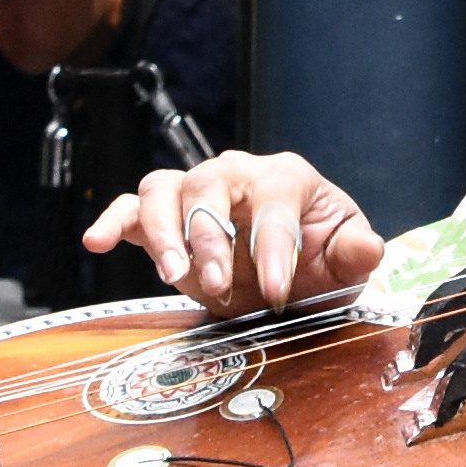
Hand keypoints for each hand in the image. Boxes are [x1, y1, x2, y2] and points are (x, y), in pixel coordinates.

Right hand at [77, 150, 382, 314]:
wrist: (289, 271)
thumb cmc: (318, 257)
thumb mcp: (345, 259)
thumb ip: (355, 252)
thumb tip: (369, 248)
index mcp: (285, 179)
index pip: (274, 203)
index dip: (274, 248)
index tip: (277, 291)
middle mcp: (235, 174)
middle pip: (209, 186)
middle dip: (213, 237)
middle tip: (221, 284)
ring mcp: (194, 194)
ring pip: (165, 190)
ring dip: (166, 233)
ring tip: (174, 275)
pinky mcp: (163, 220)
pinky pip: (130, 209)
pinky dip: (112, 221)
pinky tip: (97, 240)